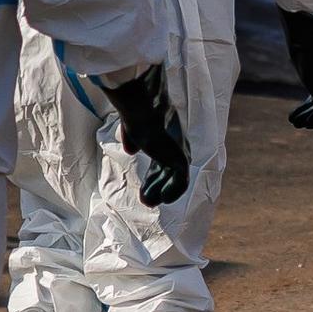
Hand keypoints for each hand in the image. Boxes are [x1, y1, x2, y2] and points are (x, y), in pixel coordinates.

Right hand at [103, 66, 191, 208]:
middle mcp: (175, 143)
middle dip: (155, 184)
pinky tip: (163, 199)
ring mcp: (179, 151)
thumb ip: (132, 137)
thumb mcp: (132, 126)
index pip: (162, 158)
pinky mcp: (181, 159)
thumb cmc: (136, 113)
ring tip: (148, 202)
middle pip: (167, 169)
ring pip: (173, 177)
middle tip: (145, 199)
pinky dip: (173, 192)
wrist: (144, 109)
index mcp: (165, 135)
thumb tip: (131, 150)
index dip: (154, 174)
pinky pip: (181, 182)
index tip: (144, 187)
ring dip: (160, 190)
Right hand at [280, 8, 312, 129]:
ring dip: (308, 118)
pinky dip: (312, 119)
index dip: (310, 101)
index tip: (299, 110)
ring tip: (294, 123)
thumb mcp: (297, 34)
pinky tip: (297, 122)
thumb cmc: (305, 36)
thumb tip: (285, 10)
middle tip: (295, 120)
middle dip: (309, 112)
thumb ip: (295, 25)